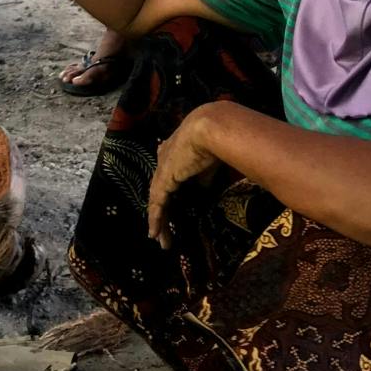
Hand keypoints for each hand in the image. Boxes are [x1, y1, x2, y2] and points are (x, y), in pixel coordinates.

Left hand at [147, 104, 225, 247]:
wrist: (210, 129)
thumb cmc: (215, 141)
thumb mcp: (208, 164)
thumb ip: (202, 178)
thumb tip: (202, 190)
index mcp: (173, 155)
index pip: (168, 182)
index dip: (169, 198)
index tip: (172, 212)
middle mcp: (163, 163)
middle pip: (161, 194)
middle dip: (163, 215)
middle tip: (165, 235)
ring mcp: (161, 171)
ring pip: (157, 202)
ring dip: (160, 222)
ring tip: (162, 241)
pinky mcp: (163, 180)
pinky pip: (156, 204)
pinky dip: (156, 219)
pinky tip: (155, 233)